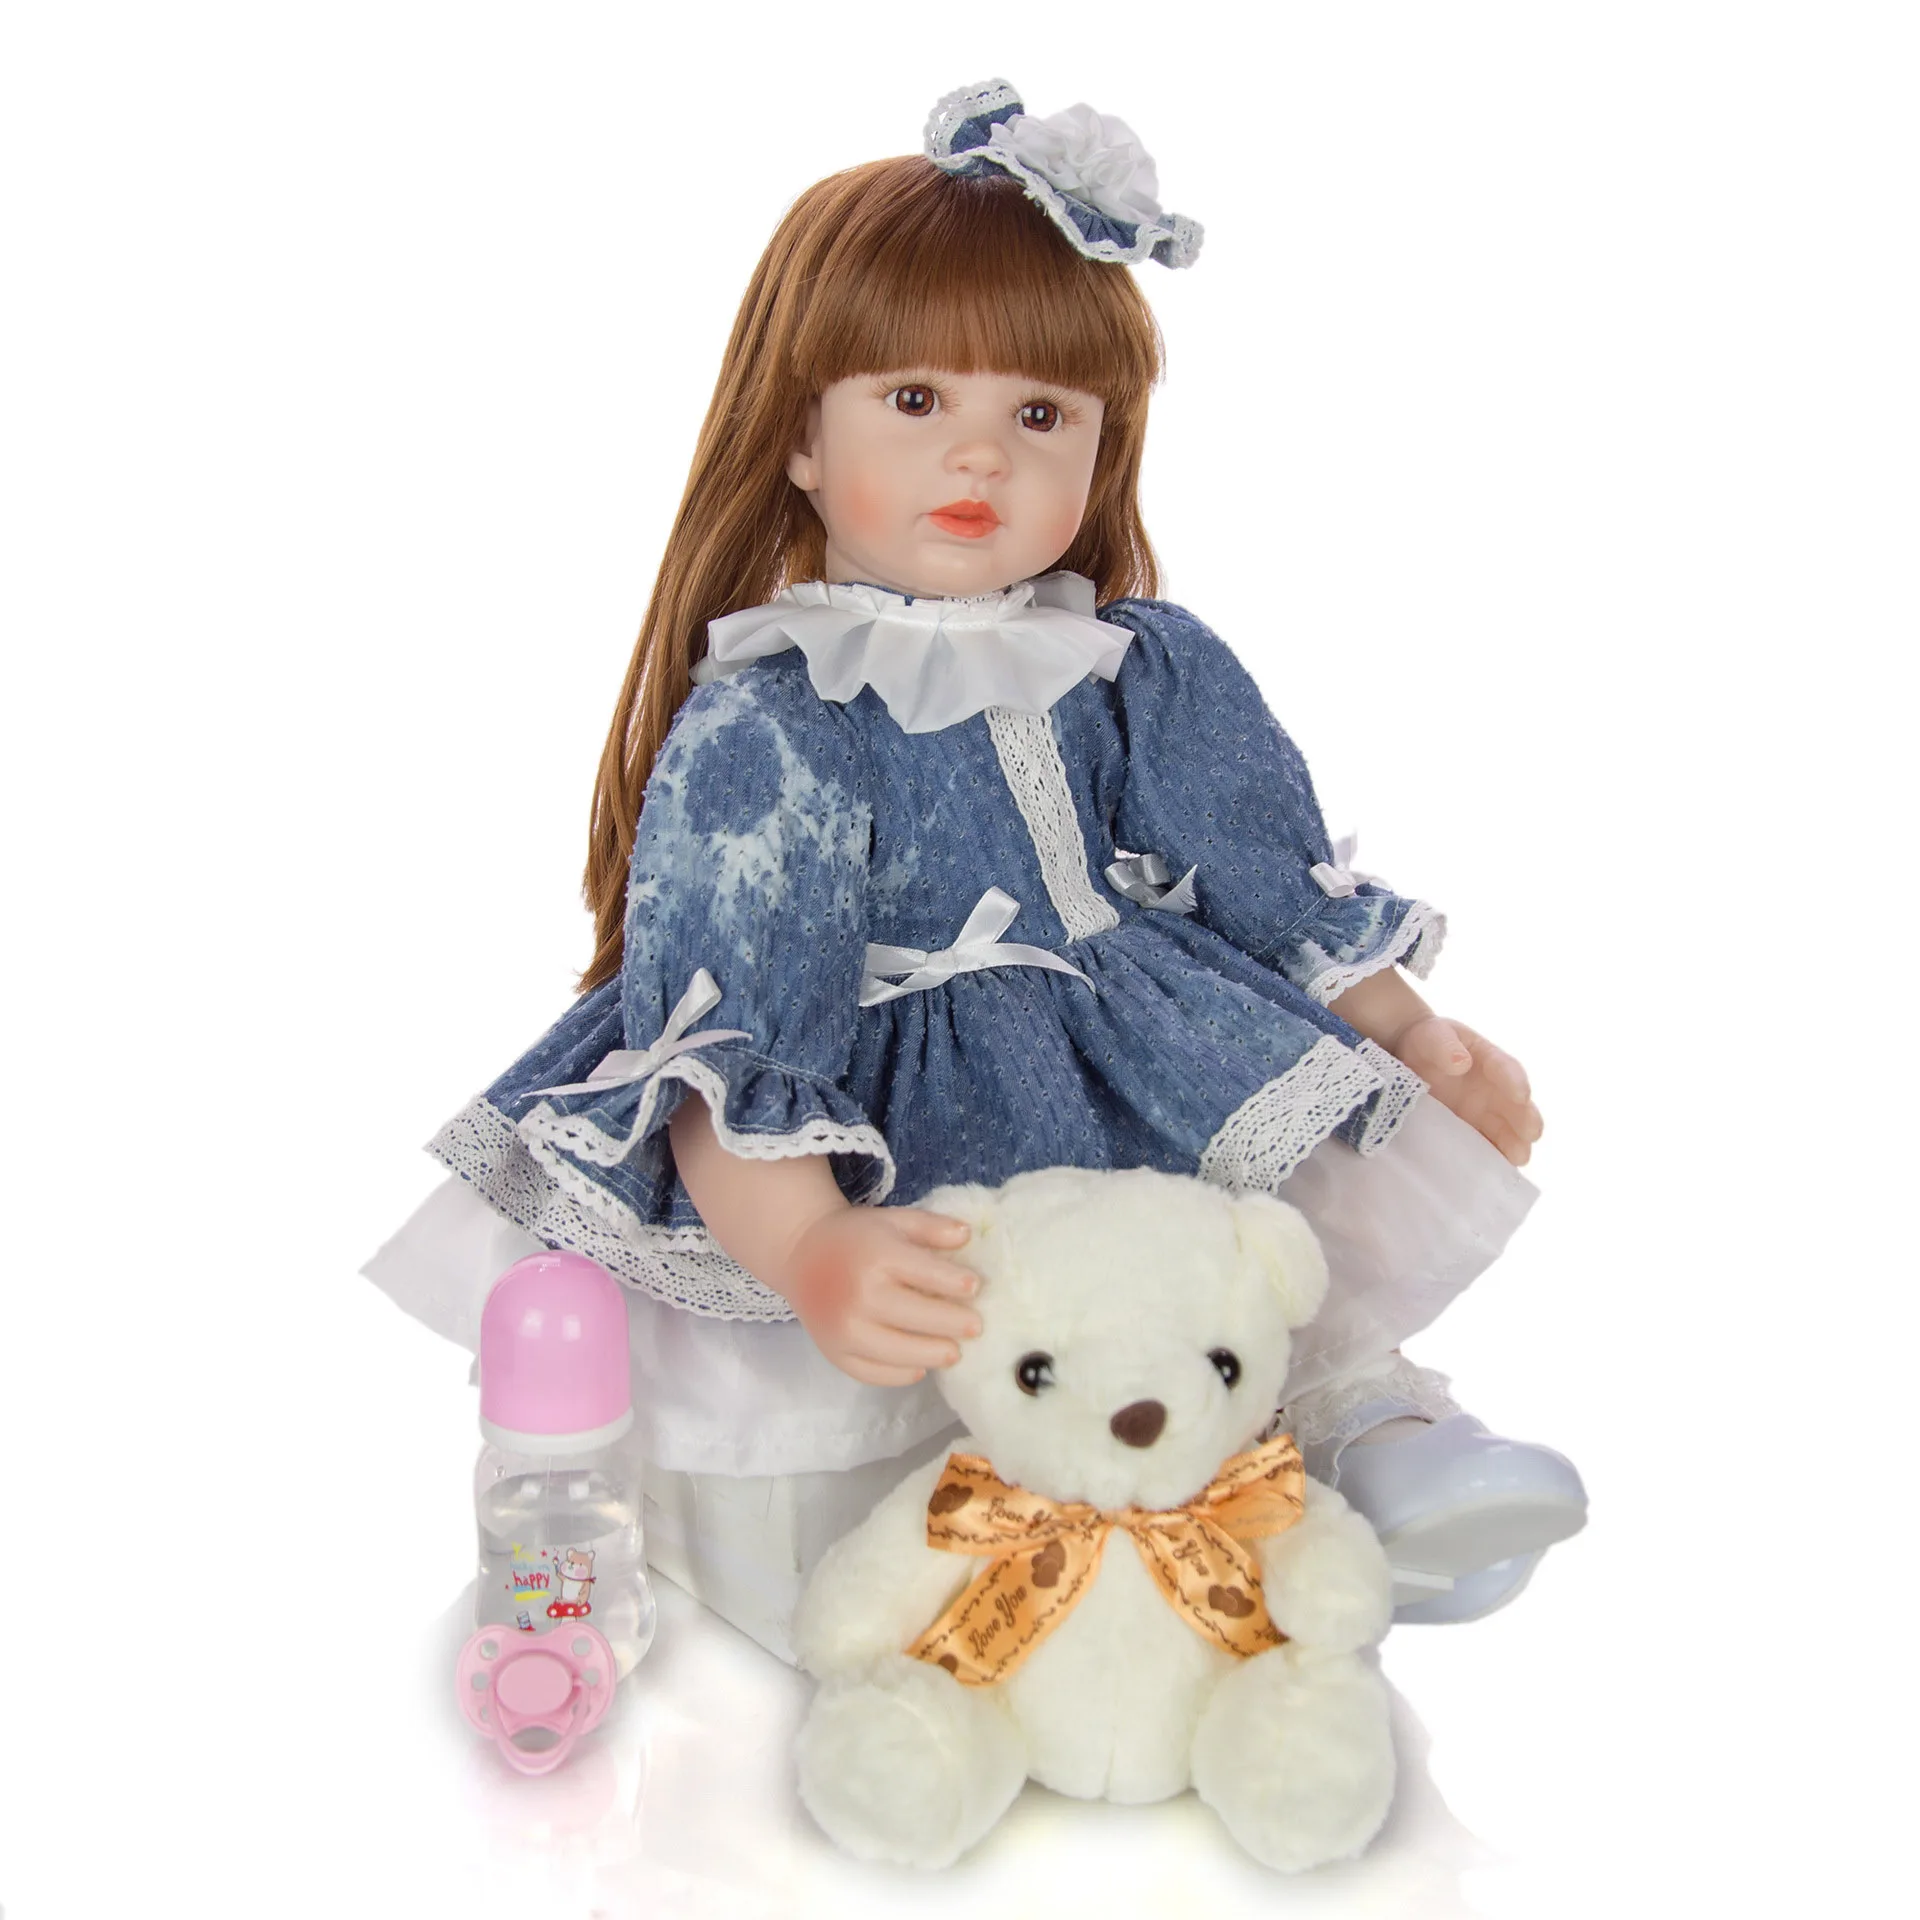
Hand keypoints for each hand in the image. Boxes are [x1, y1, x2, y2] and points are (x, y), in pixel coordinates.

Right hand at [781, 1207, 981, 1386]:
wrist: (800, 1252)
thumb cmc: (856, 1236)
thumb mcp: (894, 1220)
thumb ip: (931, 1227)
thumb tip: (966, 1236)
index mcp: (877, 1256)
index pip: (927, 1274)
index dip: (957, 1283)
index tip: (976, 1287)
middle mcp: (859, 1295)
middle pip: (917, 1317)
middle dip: (953, 1324)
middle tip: (976, 1327)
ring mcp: (844, 1328)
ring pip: (897, 1352)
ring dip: (932, 1355)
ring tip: (954, 1353)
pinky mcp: (833, 1351)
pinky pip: (871, 1372)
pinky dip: (899, 1375)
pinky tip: (919, 1368)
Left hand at [1390, 1016, 1542, 1165]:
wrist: (1405, 1058)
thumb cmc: (1425, 1042)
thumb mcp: (1432, 1035)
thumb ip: (1444, 1045)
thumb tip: (1461, 1062)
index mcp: (1488, 1059)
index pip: (1506, 1068)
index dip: (1514, 1081)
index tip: (1520, 1094)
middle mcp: (1493, 1089)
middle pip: (1516, 1106)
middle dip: (1526, 1119)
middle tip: (1530, 1133)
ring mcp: (1483, 1113)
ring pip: (1507, 1131)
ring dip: (1514, 1144)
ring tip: (1517, 1158)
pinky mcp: (1470, 1132)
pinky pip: (1485, 1147)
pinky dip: (1490, 1159)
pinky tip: (1492, 1172)